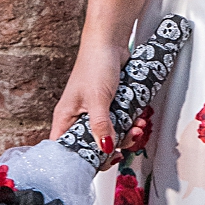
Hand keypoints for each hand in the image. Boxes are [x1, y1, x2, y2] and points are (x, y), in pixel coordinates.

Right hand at [50, 41, 130, 156]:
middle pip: (91, 146)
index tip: (100, 162)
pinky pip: (120, 124)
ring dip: (126, 136)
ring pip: (109, 136)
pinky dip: (130, 125)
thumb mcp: (97, 99)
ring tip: (136, 128)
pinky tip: (138, 120)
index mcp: (66, 118)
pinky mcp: (110, 107)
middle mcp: (79, 118)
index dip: (81, 160)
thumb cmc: (94, 64)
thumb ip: (100, 126)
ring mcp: (95, 113)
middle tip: (123, 146)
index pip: (66, 149)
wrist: (110, 42)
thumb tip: (105, 148)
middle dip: (111, 147)